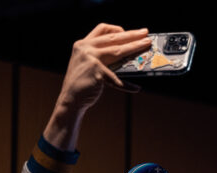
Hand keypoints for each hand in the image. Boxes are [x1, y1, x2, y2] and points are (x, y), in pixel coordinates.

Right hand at [44, 24, 150, 149]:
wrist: (70, 100)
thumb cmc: (82, 84)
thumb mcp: (89, 65)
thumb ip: (103, 57)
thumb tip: (128, 55)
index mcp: (83, 44)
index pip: (102, 29)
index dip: (117, 29)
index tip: (129, 32)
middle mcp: (85, 48)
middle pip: (114, 38)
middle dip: (132, 35)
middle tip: (146, 34)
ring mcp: (90, 58)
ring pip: (118, 51)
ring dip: (135, 48)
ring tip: (147, 47)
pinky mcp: (97, 72)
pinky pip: (117, 79)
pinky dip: (128, 85)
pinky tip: (136, 88)